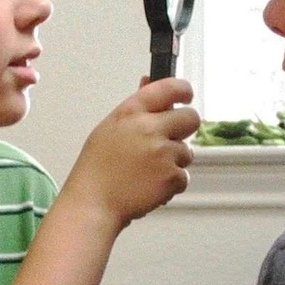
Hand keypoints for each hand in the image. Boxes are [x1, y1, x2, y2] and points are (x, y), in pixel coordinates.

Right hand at [62, 75, 199, 226]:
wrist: (93, 203)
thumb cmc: (97, 169)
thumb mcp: (110, 128)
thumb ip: (136, 107)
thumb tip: (148, 81)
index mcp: (131, 112)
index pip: (169, 87)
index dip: (183, 91)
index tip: (185, 97)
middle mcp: (149, 128)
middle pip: (191, 118)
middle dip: (184, 129)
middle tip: (169, 141)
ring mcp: (162, 153)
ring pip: (187, 152)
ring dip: (174, 162)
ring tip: (148, 172)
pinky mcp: (171, 176)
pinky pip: (183, 177)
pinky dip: (171, 184)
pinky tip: (150, 186)